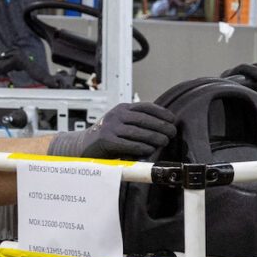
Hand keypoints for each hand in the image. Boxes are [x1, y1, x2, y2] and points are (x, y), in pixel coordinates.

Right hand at [54, 101, 180, 161]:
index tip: (172, 119)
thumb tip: (162, 126)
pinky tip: (150, 149)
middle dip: (161, 125)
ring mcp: (110, 127)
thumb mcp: (122, 124)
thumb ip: (137, 123)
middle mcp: (116, 115)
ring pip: (137, 131)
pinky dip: (140, 147)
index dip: (161, 112)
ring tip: (165, 141)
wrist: (84, 145)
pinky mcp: (106, 140)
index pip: (145, 107)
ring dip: (154, 137)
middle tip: (172, 132)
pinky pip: (127, 143)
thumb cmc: (108, 137)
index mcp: (122, 108)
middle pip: (143, 119)